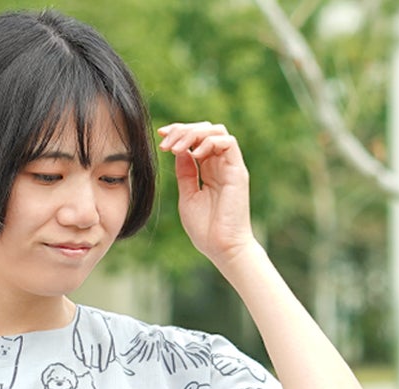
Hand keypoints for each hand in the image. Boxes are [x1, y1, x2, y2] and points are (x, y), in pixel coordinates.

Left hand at [158, 122, 257, 266]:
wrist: (222, 248)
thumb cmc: (205, 229)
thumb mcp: (187, 196)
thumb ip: (185, 173)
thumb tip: (179, 150)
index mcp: (208, 170)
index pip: (195, 140)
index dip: (178, 132)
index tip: (161, 134)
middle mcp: (220, 165)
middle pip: (205, 130)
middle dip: (183, 129)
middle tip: (165, 140)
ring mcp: (230, 167)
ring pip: (216, 131)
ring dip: (193, 134)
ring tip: (176, 148)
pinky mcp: (238, 172)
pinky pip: (228, 143)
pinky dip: (209, 142)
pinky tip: (194, 154)